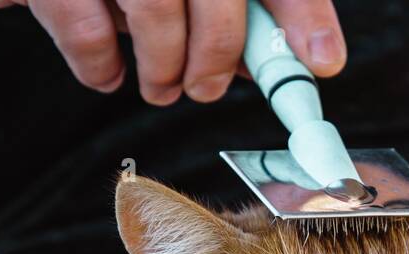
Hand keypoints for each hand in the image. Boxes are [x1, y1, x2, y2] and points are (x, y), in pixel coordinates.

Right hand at [0, 0, 345, 104]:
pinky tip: (107, 72)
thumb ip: (226, 5)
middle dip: (218, 56)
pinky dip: (100, 64)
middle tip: (206, 89)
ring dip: (164, 66)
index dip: (302, 12)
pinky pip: (86, 27)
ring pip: (155, 9)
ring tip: (161, 87)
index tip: (321, 61)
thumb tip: (271, 59)